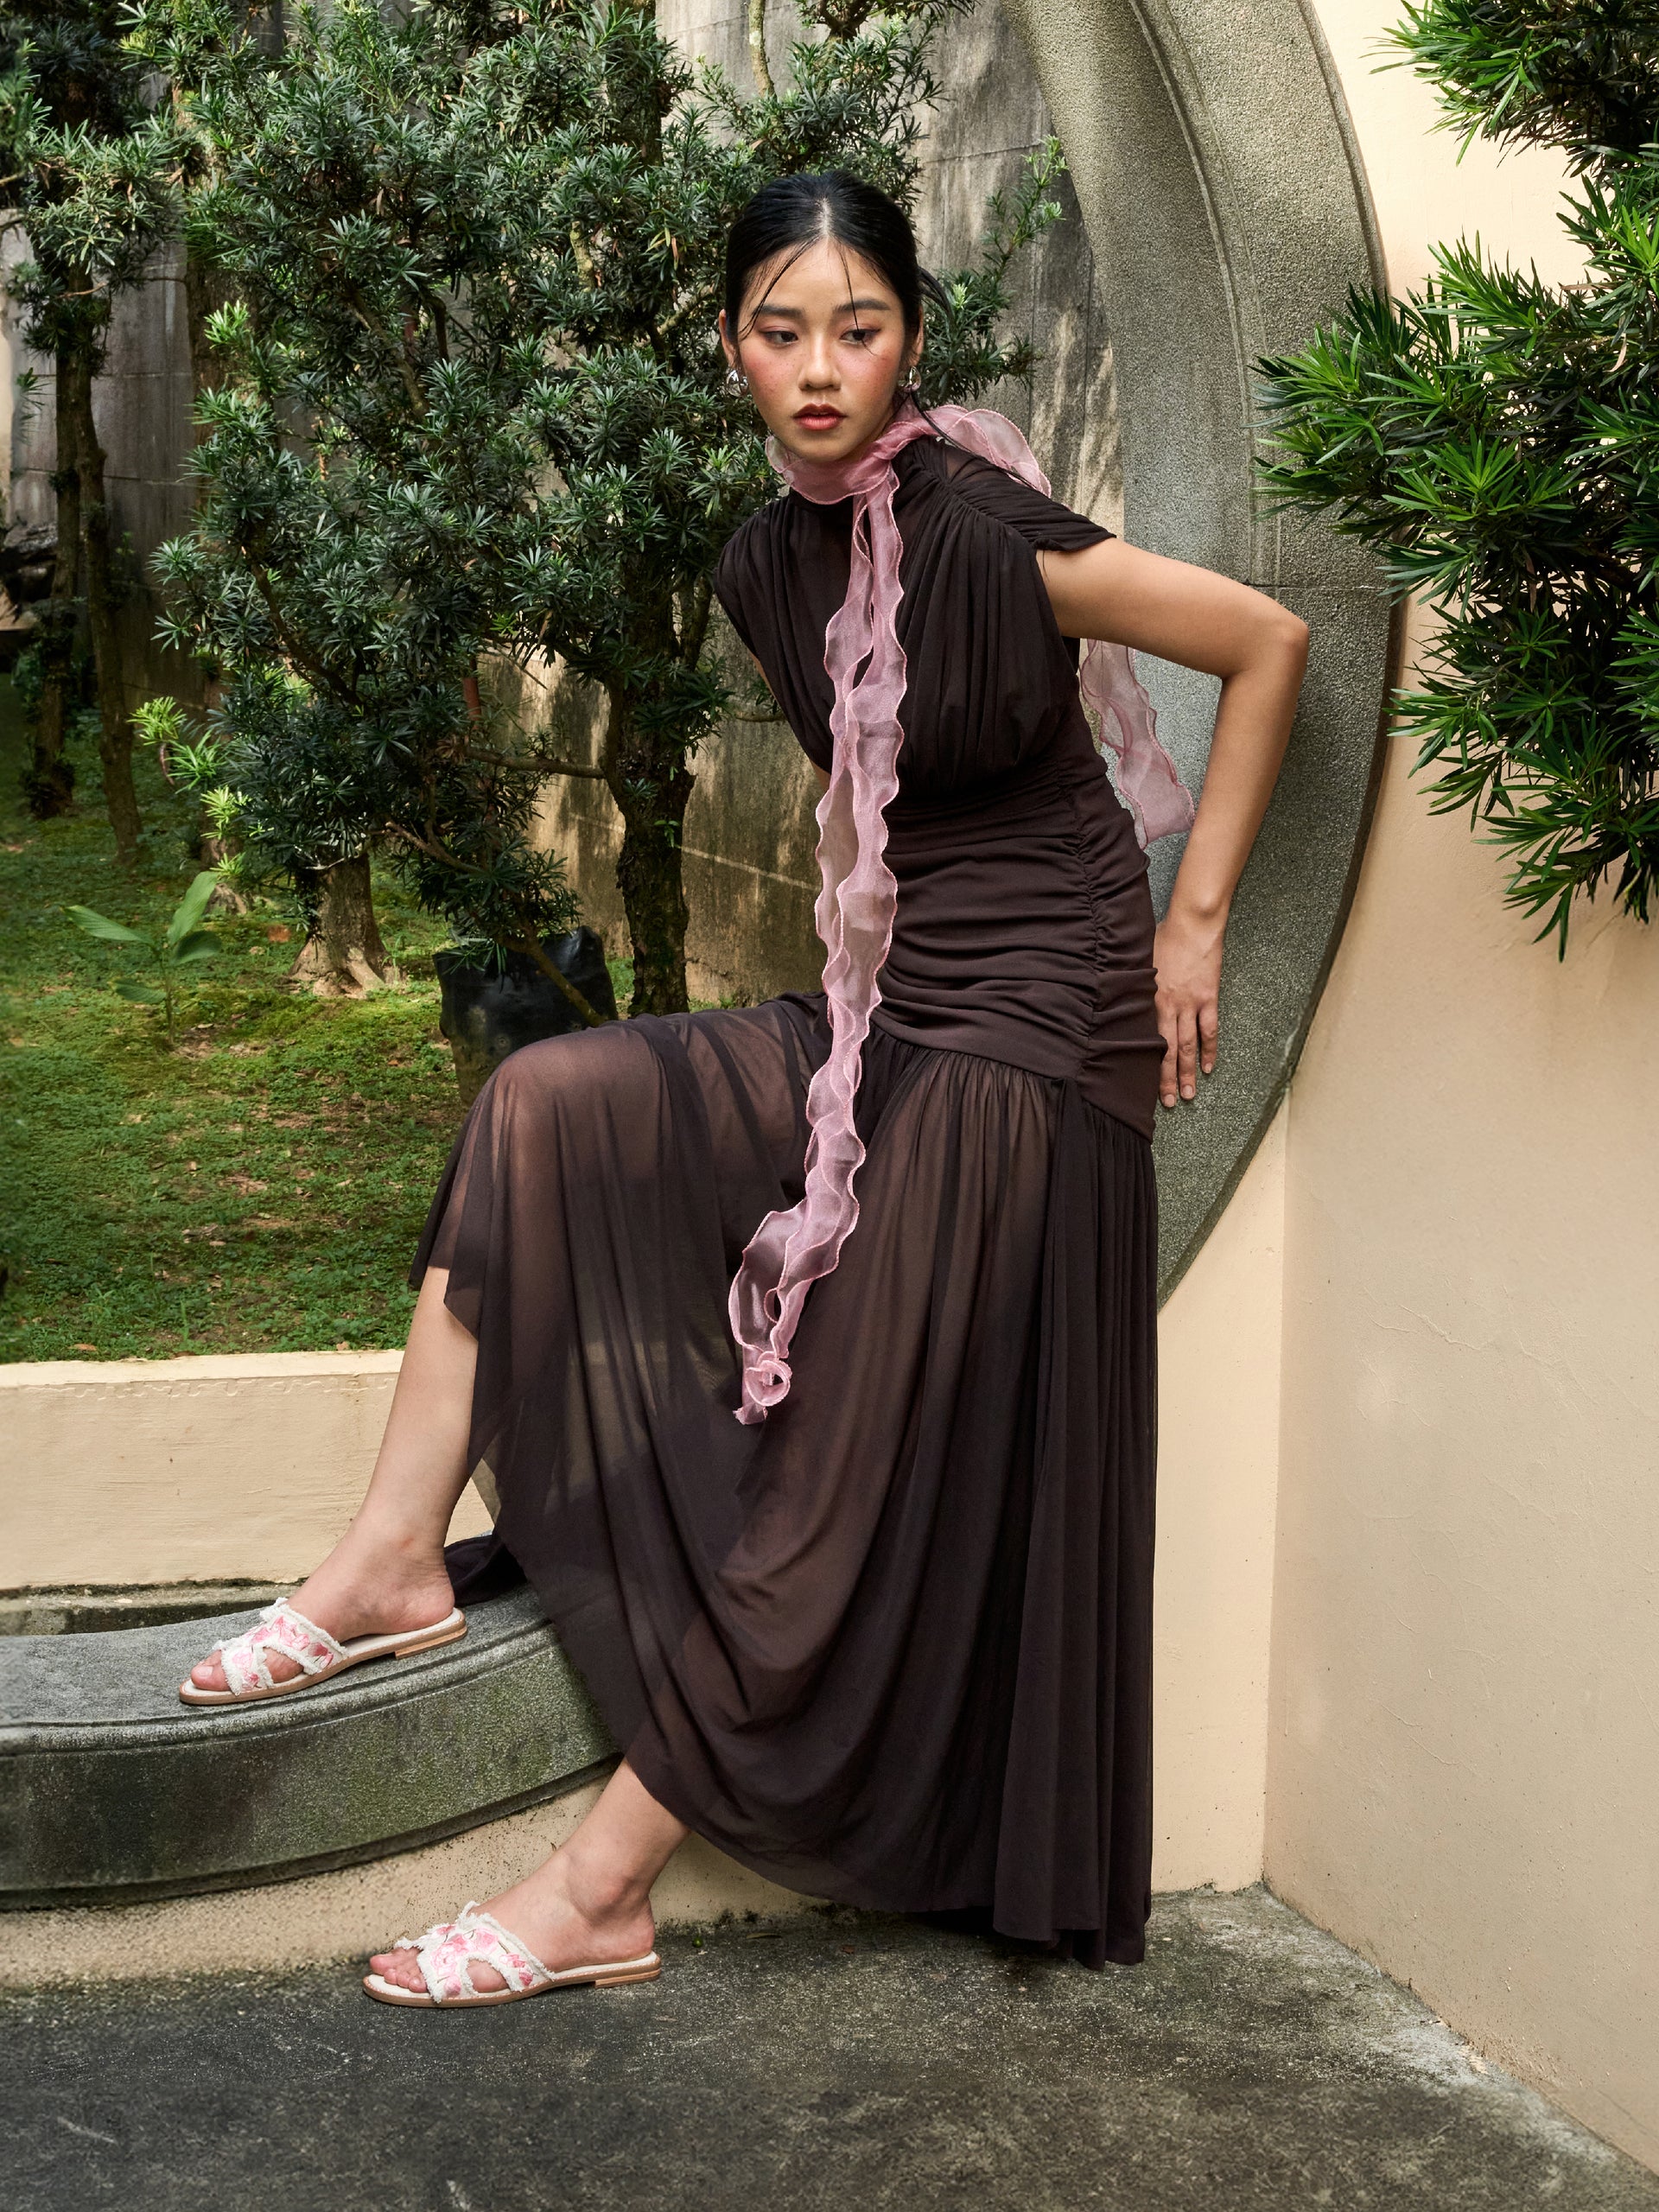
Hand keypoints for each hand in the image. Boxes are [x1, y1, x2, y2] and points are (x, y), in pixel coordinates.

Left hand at [1153, 907, 1224, 1108]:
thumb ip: (1135, 985)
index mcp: (1148, 999)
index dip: (1144, 1064)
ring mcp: (1190, 1004)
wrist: (1192, 924)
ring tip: (1190, 1094)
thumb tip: (1122, 999)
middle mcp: (1168, 1006)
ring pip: (1188, 1045)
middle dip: (1167, 1078)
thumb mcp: (1140, 962)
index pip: (1144, 1040)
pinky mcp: (1208, 998)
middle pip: (1167, 1050)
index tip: (1141, 1084)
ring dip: (1188, 1071)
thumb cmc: (1163, 937)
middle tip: (1170, 1102)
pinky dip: (1209, 1050)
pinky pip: (1209, 1030)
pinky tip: (1208, 1067)